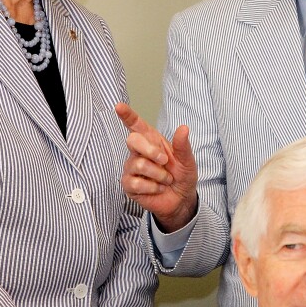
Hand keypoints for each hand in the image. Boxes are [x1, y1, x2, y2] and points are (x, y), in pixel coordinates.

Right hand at [115, 103, 197, 232]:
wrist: (181, 200)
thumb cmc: (182, 176)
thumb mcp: (187, 160)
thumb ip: (183, 145)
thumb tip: (183, 128)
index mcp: (152, 141)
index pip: (136, 125)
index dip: (127, 115)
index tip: (119, 106)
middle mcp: (138, 152)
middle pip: (133, 141)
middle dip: (151, 151)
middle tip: (165, 161)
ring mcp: (131, 168)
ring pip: (138, 164)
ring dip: (158, 174)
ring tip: (165, 180)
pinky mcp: (129, 184)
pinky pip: (136, 182)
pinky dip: (152, 187)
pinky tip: (157, 189)